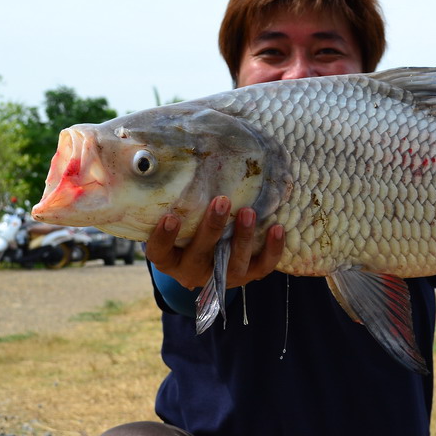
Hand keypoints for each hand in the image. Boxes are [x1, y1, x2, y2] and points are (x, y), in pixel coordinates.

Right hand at [145, 195, 284, 289]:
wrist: (209, 261)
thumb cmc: (188, 227)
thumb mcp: (179, 218)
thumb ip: (177, 199)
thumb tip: (178, 157)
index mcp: (169, 259)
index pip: (159, 253)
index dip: (163, 238)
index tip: (170, 217)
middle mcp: (192, 272)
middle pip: (199, 256)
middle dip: (212, 228)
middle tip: (221, 201)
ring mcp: (220, 278)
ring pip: (232, 265)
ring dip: (242, 238)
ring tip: (249, 211)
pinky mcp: (246, 277)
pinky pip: (262, 267)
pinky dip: (271, 249)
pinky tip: (276, 228)